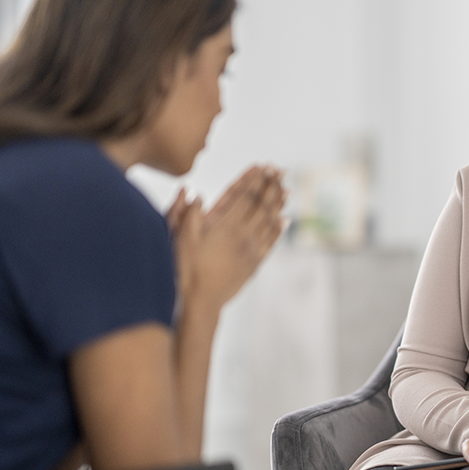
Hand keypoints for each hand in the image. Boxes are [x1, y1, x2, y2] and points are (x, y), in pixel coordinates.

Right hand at [168, 166, 287, 311]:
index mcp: (227, 226)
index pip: (247, 196)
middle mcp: (244, 236)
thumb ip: (188, 214)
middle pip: (262, 205)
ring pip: (270, 221)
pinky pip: (271, 242)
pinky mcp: (254, 264)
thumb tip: (195, 193)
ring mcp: (252, 250)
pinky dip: (279, 229)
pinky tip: (284, 219)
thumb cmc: (186, 270)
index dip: (257, 180)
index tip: (265, 166)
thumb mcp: (180, 239)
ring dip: (279, 203)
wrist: (200, 303)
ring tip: (287, 188)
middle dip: (272, 186)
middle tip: (281, 170)